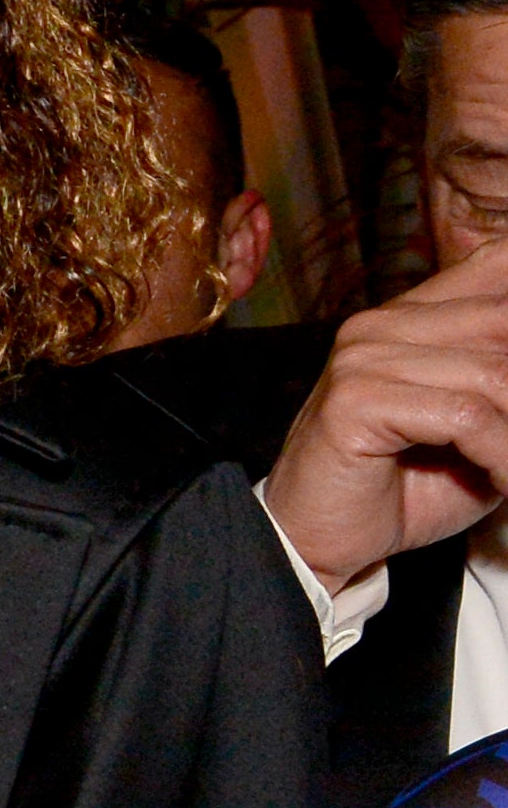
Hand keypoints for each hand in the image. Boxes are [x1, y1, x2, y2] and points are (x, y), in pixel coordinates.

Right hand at [264, 241, 507, 592]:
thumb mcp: (479, 424)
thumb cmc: (406, 487)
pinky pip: (467, 417)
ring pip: (495, 376)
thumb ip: (506, 382)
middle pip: (504, 320)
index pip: (494, 265)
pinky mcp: (356, 400)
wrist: (318, 541)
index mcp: (409, 316)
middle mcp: (382, 324)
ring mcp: (363, 357)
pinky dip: (503, 457)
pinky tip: (505, 483)